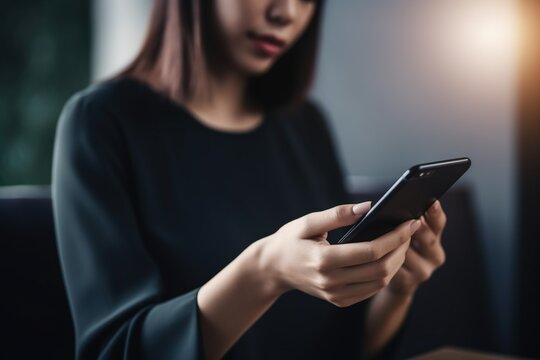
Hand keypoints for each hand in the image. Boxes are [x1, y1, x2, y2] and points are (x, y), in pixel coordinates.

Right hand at [258, 202, 421, 307]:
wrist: (273, 268)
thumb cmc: (290, 241)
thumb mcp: (308, 221)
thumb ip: (338, 214)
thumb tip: (368, 207)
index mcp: (324, 260)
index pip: (371, 252)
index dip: (395, 237)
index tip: (409, 223)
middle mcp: (331, 282)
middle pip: (381, 270)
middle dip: (401, 249)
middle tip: (409, 230)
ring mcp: (336, 294)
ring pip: (380, 283)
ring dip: (397, 263)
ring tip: (402, 242)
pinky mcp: (339, 300)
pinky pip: (371, 290)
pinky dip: (385, 274)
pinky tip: (388, 257)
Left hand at [386, 200, 446, 297]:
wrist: (394, 282)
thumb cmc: (395, 249)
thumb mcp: (406, 234)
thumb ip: (406, 221)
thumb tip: (396, 204)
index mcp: (435, 238)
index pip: (438, 223)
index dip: (435, 213)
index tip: (431, 202)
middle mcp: (435, 255)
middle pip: (426, 237)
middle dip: (411, 226)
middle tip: (397, 214)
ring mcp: (424, 271)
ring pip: (407, 251)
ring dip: (393, 242)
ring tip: (379, 233)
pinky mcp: (408, 283)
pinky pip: (394, 266)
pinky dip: (383, 257)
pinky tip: (372, 252)